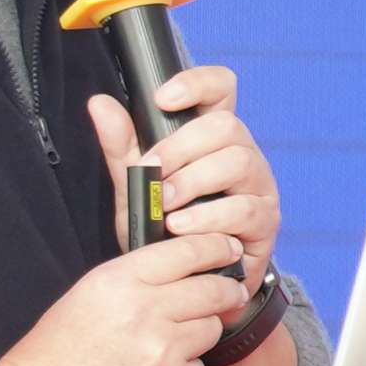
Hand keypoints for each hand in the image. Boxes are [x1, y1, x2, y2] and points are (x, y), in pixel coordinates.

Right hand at [0, 235, 253, 365]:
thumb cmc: (53, 358)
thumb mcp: (85, 298)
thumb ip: (135, 281)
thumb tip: (184, 271)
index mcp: (119, 282)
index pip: (190, 251)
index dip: (216, 247)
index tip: (227, 249)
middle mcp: (147, 314)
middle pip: (214, 290)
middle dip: (225, 291)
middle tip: (227, 294)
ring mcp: (165, 356)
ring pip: (210, 330)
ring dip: (197, 335)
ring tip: (160, 348)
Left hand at [92, 66, 280, 277]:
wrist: (181, 282)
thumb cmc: (163, 230)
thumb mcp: (134, 186)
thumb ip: (121, 147)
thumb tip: (99, 103)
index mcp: (212, 137)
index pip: (220, 88)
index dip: (197, 83)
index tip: (162, 99)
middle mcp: (242, 154)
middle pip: (227, 125)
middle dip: (182, 147)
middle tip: (151, 172)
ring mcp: (258, 186)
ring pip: (238, 162)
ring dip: (193, 182)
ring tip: (165, 207)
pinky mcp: (265, 221)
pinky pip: (244, 208)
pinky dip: (207, 217)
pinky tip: (181, 228)